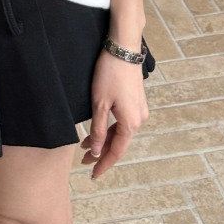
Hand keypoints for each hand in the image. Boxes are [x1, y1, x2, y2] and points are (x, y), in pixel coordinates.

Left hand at [79, 47, 149, 179]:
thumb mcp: (99, 104)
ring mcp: (139, 110)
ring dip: (104, 139)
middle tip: (84, 161)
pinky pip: (123, 121)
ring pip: (120, 132)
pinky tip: (99, 128)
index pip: (116, 152)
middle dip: (101, 152)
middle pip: (118, 143)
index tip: (93, 174)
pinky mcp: (136, 100)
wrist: (123, 49)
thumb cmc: (110, 74)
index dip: (103, 164)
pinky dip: (110, 128)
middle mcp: (139, 119)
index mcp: (131, 123)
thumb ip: (97, 130)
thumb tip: (96, 151)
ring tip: (85, 145)